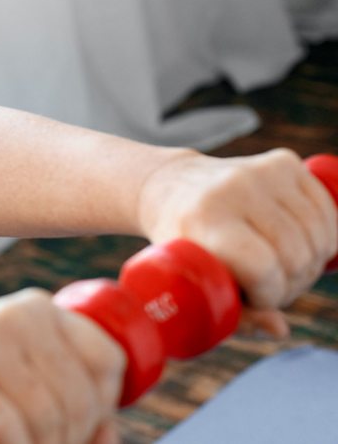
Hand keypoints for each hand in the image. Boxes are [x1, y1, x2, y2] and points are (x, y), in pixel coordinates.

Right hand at [0, 289, 124, 443]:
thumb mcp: (12, 372)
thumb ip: (63, 394)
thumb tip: (109, 436)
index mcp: (34, 308)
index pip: (107, 359)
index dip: (104, 405)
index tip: (81, 427)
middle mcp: (13, 318)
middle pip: (80, 398)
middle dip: (71, 437)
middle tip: (40, 443)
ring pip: (49, 419)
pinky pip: (10, 429)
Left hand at [136, 149, 337, 336]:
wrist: (170, 187)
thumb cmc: (182, 244)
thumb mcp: (192, 281)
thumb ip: (235, 314)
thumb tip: (280, 330)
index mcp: (204, 219)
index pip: (263, 269)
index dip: (268, 295)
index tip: (254, 298)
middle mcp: (233, 188)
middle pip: (296, 255)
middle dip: (291, 283)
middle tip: (270, 287)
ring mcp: (261, 171)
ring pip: (319, 235)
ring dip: (311, 263)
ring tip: (282, 268)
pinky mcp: (283, 161)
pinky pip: (327, 211)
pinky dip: (324, 236)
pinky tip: (300, 245)